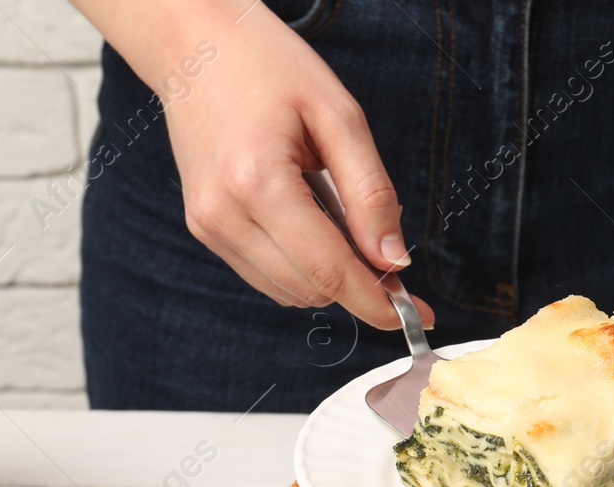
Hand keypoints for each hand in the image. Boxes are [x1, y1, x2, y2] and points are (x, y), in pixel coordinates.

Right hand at [158, 5, 432, 329]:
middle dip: (357, 283)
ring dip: (327, 273)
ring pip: (289, 291)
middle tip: (383, 246)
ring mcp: (208, 225)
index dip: (378, 302)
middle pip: (312, 289)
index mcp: (257, 182)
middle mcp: (223, 214)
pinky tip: (307, 219)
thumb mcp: (339, 116)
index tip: (417, 313)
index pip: (329, 272)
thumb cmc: (270, 68)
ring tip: (333, 211)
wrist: (196, 45)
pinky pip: (266, 275)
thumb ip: (371, 193)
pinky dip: (299, 264)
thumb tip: (395, 261)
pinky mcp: (204, 228)